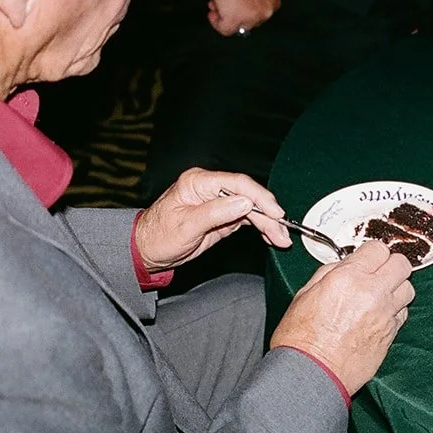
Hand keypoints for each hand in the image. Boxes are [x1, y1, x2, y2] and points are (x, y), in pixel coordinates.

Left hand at [134, 169, 289, 271]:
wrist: (149, 250)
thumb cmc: (160, 235)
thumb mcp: (186, 225)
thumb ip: (215, 213)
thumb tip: (245, 202)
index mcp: (199, 182)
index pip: (237, 183)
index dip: (259, 197)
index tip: (274, 212)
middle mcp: (211, 188)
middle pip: (248, 196)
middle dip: (268, 214)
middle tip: (282, 232)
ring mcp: (218, 201)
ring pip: (251, 208)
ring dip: (268, 223)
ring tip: (282, 238)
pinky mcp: (223, 215)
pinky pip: (247, 218)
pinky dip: (261, 227)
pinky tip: (272, 236)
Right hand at [208, 0, 280, 35]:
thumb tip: (240, 6)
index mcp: (273, 3)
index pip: (259, 15)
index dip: (244, 11)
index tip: (234, 7)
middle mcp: (265, 13)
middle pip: (248, 22)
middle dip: (234, 13)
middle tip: (222, 5)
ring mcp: (251, 18)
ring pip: (236, 26)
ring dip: (224, 16)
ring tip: (216, 4)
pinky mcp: (235, 20)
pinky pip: (225, 29)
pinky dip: (216, 22)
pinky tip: (212, 13)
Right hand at [270, 241, 414, 394]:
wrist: (311, 373)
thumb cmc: (301, 338)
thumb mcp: (305, 293)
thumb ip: (330, 273)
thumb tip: (345, 265)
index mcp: (348, 278)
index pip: (378, 248)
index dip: (372, 253)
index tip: (367, 259)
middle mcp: (372, 293)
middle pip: (402, 264)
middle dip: (391, 265)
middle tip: (378, 273)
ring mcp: (385, 315)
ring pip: (408, 289)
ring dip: (396, 289)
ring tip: (380, 296)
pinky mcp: (390, 334)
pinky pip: (403, 314)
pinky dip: (394, 311)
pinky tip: (378, 316)